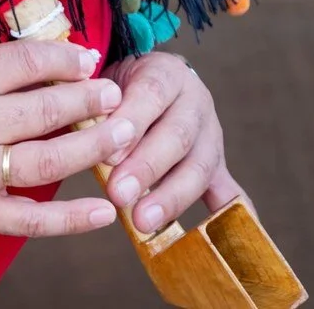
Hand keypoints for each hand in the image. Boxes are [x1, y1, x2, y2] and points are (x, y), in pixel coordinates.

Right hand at [0, 40, 136, 238]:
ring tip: (123, 132)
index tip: (85, 59)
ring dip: (93, 144)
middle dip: (89, 98)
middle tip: (114, 93)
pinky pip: (30, 219)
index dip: (63, 58)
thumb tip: (32, 65)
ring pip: (49, 159)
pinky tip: (104, 210)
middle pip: (45, 108)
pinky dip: (71, 219)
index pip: (24, 63)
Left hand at [101, 53, 251, 233]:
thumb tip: (81, 132)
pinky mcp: (216, 163)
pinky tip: (227, 239)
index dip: (131, 122)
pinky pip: (228, 189)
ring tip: (143, 221)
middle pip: (177, 135)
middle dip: (147, 168)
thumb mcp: (103, 81)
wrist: (149, 77)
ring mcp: (210, 134)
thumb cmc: (116, 84)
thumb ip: (94, 103)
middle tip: (118, 194)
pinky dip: (232, 213)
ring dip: (172, 196)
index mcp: (164, 73)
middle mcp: (195, 101)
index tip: (108, 152)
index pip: (150, 94)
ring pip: (199, 165)